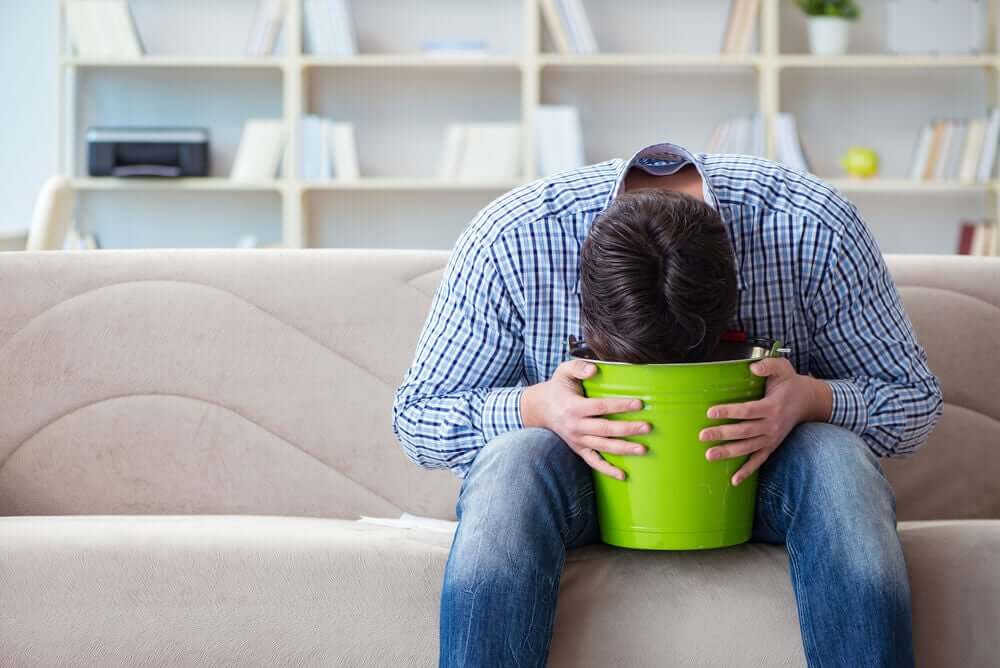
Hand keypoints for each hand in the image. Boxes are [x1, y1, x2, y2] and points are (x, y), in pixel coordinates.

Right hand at [521, 359, 649, 480]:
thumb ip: (578, 367)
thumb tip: (594, 369)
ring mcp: (577, 440)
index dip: (620, 405)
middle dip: (628, 429)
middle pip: (605, 429)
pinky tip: (623, 475)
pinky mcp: (579, 449)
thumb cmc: (558, 387)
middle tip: (648, 427)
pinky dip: (607, 470)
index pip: (600, 407)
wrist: (540, 409)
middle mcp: (575, 426)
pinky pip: (593, 462)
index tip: (639, 404)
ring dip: (624, 449)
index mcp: (574, 407)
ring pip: (603, 447)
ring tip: (643, 449)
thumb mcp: (563, 371)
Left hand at [700, 357, 832, 486]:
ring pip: (748, 448)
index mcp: (772, 407)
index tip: (710, 412)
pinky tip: (734, 481)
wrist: (809, 401)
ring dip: (728, 452)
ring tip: (709, 455)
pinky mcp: (772, 446)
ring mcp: (772, 438)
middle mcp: (772, 425)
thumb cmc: (790, 383)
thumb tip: (753, 368)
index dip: (729, 411)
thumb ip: (768, 366)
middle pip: (744, 431)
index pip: (747, 411)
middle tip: (702, 435)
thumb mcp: (783, 369)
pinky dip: (747, 472)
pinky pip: (759, 461)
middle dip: (722, 434)